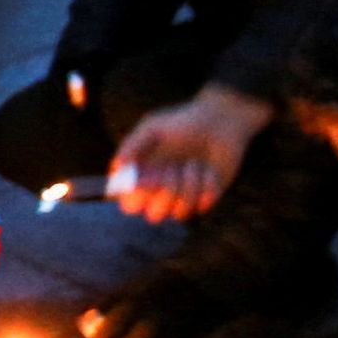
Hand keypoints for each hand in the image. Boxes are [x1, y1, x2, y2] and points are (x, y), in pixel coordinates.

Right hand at [109, 86, 272, 221]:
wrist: (220, 122)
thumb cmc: (183, 122)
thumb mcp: (153, 127)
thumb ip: (132, 145)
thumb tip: (117, 166)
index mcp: (143, 178)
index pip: (129, 204)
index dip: (134, 199)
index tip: (143, 181)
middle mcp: (160, 192)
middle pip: (154, 215)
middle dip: (165, 193)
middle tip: (172, 168)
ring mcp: (183, 198)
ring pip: (180, 212)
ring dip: (188, 184)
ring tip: (194, 162)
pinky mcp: (205, 199)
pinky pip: (203, 204)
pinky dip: (206, 183)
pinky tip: (209, 168)